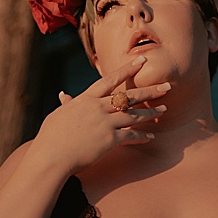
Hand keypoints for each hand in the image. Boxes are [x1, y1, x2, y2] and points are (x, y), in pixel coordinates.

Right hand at [31, 55, 170, 175]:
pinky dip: (142, 136)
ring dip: (150, 113)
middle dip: (149, 90)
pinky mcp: (109, 139)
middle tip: (167, 86)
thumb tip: (64, 95)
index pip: (110, 80)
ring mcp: (104, 123)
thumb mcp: (58, 116)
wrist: (51, 156)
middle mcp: (97, 107)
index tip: (142, 61)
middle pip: (128, 96)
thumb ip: (67, 105)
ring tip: (163, 109)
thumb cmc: (50, 137)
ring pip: (133, 114)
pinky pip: (131, 136)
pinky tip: (151, 136)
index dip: (127, 70)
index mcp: (85, 99)